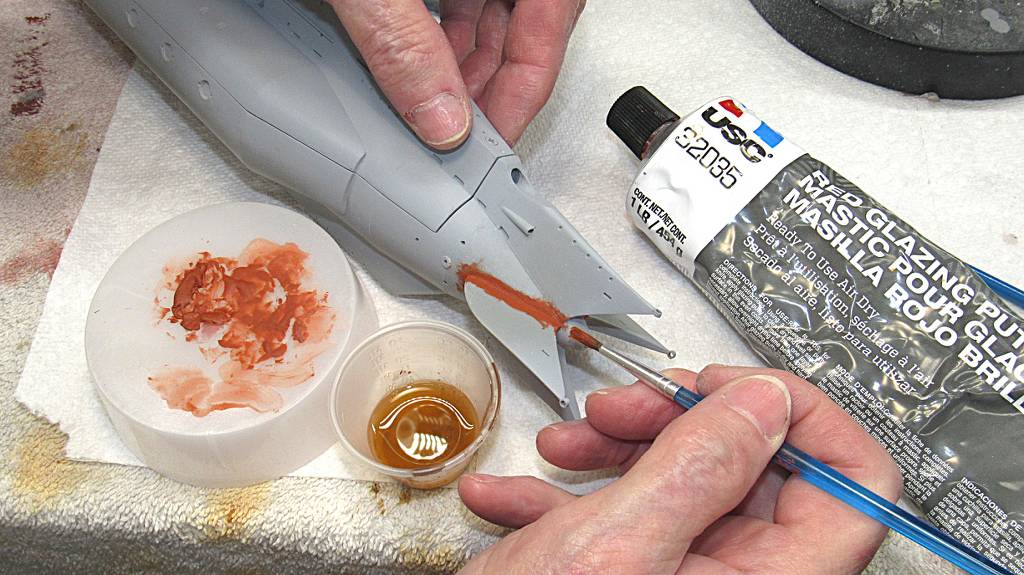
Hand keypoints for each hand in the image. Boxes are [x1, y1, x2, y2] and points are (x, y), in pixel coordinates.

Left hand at [329, 0, 583, 149]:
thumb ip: (403, 44)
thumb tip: (437, 117)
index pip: (550, 23)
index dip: (526, 90)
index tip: (497, 140)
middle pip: (527, 25)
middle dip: (491, 85)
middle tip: (462, 137)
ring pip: (494, 13)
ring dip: (462, 64)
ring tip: (430, 109)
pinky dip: (443, 35)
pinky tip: (416, 65)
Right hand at [458, 366, 902, 573]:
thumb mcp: (621, 542)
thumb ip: (702, 464)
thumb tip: (767, 401)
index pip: (856, 484)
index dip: (806, 418)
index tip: (737, 388)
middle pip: (755, 467)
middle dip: (676, 421)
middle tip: (623, 408)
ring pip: (685, 480)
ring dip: (615, 449)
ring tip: (562, 446)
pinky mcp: (640, 574)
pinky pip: (626, 515)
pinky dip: (571, 494)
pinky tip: (517, 495)